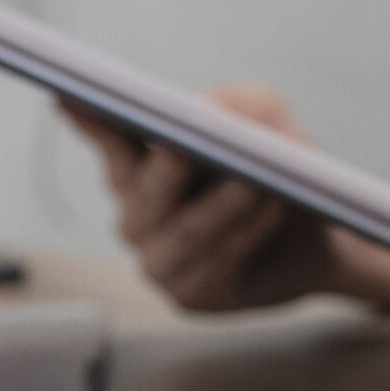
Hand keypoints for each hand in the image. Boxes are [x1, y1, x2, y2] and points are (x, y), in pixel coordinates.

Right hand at [61, 84, 389, 311]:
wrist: (319, 239)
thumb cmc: (279, 171)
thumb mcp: (267, 122)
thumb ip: (237, 103)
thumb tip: (204, 110)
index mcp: (139, 166)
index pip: (109, 139)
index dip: (89, 120)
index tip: (70, 95)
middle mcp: (137, 215)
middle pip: (143, 189)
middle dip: (167, 169)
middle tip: (183, 148)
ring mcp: (158, 260)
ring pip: (183, 232)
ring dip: (221, 205)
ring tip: (253, 183)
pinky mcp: (192, 295)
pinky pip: (216, 262)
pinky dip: (245, 233)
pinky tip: (272, 209)